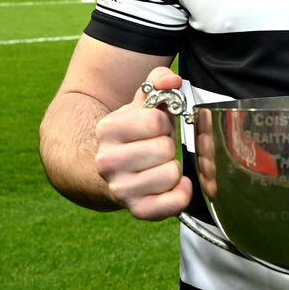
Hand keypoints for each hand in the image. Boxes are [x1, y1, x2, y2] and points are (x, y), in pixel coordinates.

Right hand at [94, 66, 192, 219]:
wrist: (109, 169)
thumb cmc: (133, 135)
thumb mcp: (141, 105)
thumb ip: (158, 83)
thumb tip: (171, 80)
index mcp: (108, 130)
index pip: (155, 121)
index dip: (163, 122)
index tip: (154, 128)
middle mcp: (108, 161)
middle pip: (164, 148)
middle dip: (167, 145)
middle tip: (156, 148)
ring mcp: (120, 188)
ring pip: (171, 173)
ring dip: (173, 168)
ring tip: (159, 165)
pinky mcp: (136, 209)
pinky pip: (173, 203)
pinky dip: (181, 193)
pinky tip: (175, 185)